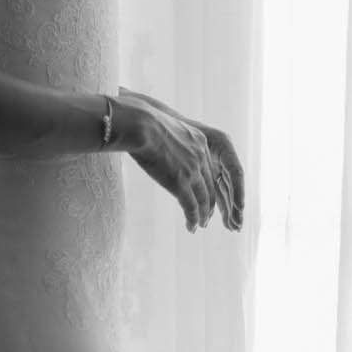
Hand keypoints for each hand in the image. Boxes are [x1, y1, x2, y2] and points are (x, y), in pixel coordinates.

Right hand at [126, 105, 242, 232]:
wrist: (141, 125)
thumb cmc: (142, 123)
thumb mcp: (165, 128)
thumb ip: (169, 139)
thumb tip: (157, 143)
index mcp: (199, 141)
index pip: (209, 168)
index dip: (208, 185)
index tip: (204, 195)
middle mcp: (200, 157)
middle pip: (210, 186)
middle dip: (208, 204)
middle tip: (205, 216)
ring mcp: (192, 171)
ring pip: (203, 199)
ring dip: (202, 215)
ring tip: (199, 225)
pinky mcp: (180, 183)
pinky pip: (191, 206)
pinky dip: (193, 219)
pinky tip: (191, 228)